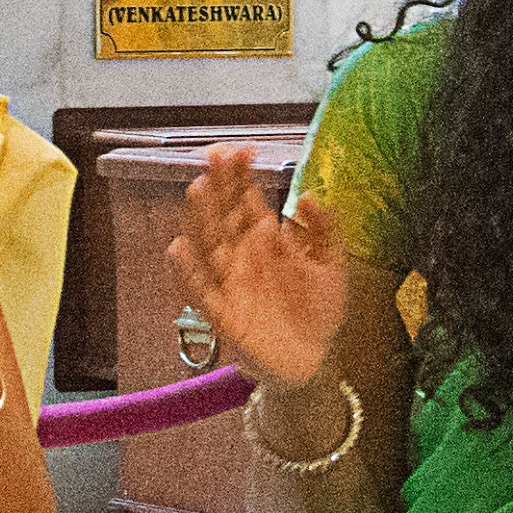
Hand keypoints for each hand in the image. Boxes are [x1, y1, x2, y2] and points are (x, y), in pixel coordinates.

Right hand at [166, 143, 346, 389]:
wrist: (315, 362)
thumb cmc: (319, 313)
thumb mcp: (332, 266)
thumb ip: (325, 230)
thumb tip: (308, 195)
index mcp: (266, 242)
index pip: (247, 201)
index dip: (242, 176)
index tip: (242, 150)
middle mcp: (243, 257)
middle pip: (225, 216)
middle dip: (220, 187)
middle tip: (216, 157)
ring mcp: (231, 283)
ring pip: (210, 245)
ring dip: (202, 218)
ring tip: (199, 189)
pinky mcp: (224, 314)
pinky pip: (201, 290)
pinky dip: (188, 271)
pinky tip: (179, 248)